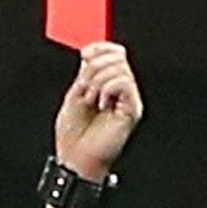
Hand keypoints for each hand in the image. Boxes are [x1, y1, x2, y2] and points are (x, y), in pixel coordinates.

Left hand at [53, 42, 142, 181]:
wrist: (76, 159)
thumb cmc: (73, 136)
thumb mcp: (74, 97)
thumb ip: (84, 74)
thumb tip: (90, 52)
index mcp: (106, 85)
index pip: (113, 54)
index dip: (101, 48)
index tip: (85, 53)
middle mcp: (120, 90)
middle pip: (117, 57)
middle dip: (95, 67)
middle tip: (84, 87)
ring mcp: (128, 99)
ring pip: (120, 68)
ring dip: (97, 81)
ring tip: (90, 99)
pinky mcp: (133, 109)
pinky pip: (123, 83)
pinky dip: (107, 88)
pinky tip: (100, 104)